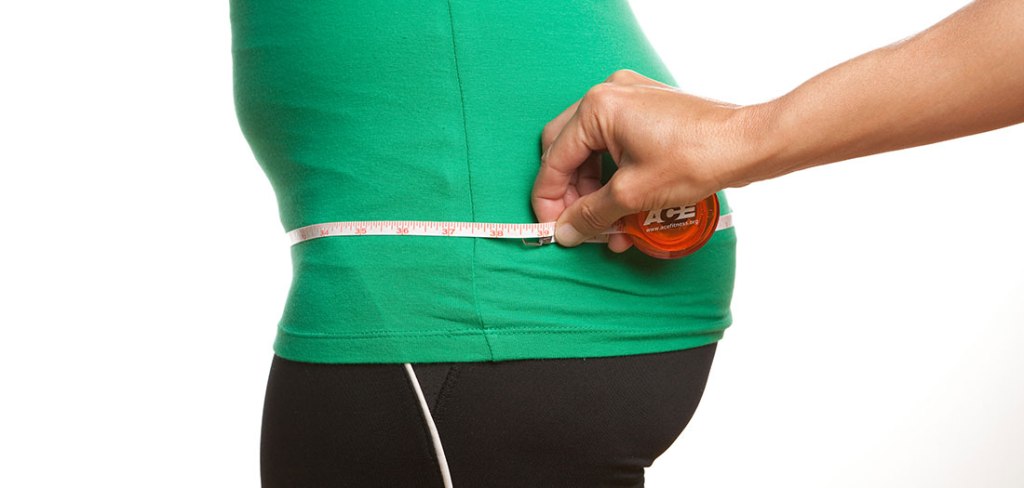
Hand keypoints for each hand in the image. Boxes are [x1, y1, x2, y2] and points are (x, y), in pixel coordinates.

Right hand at [531, 69, 749, 249]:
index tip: (554, 228)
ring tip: (609, 226)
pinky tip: (625, 207)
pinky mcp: (648, 109)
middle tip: (579, 225)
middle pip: (568, 151)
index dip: (550, 200)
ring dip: (596, 191)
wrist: (747, 144)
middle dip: (572, 194)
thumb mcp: (633, 195)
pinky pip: (616, 143)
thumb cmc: (696, 158)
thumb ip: (591, 214)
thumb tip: (564, 232)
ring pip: (592, 151)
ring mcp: (630, 98)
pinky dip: (615, 175)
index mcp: (597, 108)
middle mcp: (609, 94)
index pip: (555, 159)